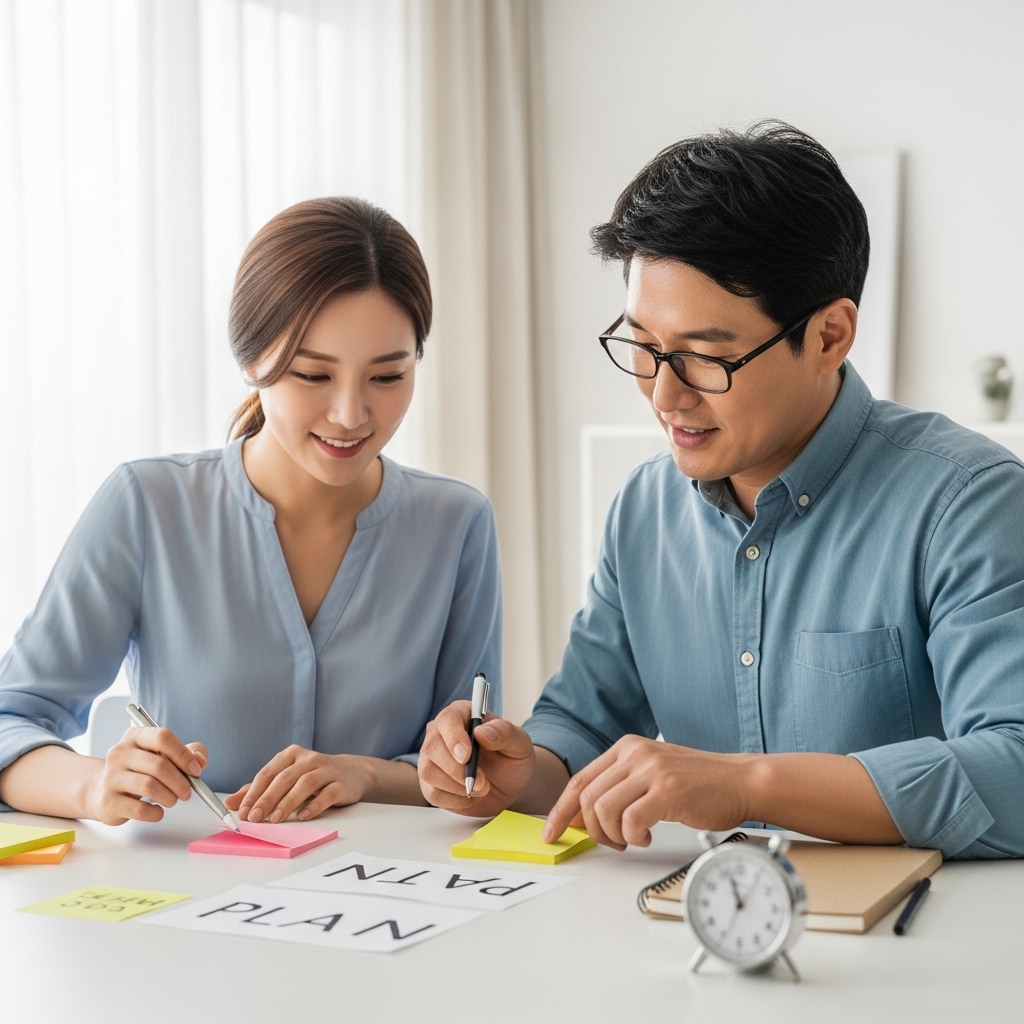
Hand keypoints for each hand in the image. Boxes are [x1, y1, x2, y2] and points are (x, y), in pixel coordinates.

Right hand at [84, 726, 207, 824]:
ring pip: (149, 786)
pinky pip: (139, 809)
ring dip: (169, 797)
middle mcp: (120, 752)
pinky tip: (158, 811)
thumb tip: (200, 759)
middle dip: (180, 781)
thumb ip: (188, 752)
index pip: (163, 737)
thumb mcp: (163, 755)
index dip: (183, 755)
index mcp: (136, 736)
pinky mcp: (108, 801)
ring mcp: (111, 777)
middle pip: (159, 765)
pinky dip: (155, 813)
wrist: (102, 792)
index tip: (196, 770)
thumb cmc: (140, 771)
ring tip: (173, 800)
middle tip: (187, 792)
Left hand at [225, 746, 371, 822]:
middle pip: (284, 778)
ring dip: (288, 803)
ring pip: (305, 784)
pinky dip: (314, 805)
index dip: (254, 792)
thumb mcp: (285, 779)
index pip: (268, 773)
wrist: (351, 773)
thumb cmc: (312, 777)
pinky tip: (303, 816)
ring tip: (275, 819)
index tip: (243, 812)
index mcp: (291, 754)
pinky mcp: (341, 783)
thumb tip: (230, 803)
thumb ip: (259, 790)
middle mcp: (309, 758)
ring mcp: (327, 769)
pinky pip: (327, 794)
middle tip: (255, 818)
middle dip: (267, 799)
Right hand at [418, 701, 536, 816]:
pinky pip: (433, 793)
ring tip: (481, 788)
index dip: (454, 737)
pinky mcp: (431, 782)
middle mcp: (441, 733)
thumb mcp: (519, 743)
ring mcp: (432, 758)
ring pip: (428, 771)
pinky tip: (470, 796)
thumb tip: (481, 732)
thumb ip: (505, 733)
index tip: (466, 756)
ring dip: (457, 786)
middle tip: (482, 782)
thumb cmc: (512, 758)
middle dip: (457, 770)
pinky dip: (455, 800)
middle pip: (432, 747)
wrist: (510, 785)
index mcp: (461, 714)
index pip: (448, 719)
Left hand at [541, 735, 750, 848]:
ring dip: (613, 836)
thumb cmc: (698, 784)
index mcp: (626, 747)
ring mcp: (651, 770)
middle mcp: (635, 753)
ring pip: (603, 811)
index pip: (579, 780)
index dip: (561, 810)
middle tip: (612, 842)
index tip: (552, 832)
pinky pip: (630, 821)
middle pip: (586, 798)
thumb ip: (619, 787)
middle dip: (592, 830)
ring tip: (632, 839)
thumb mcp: (651, 774)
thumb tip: (582, 817)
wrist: (740, 781)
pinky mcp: (667, 791)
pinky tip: (648, 837)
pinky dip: (633, 837)